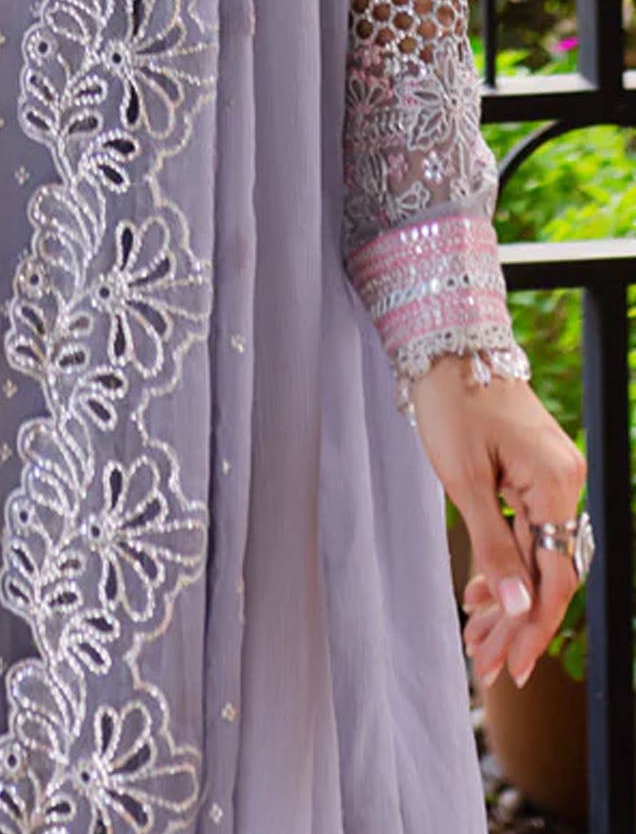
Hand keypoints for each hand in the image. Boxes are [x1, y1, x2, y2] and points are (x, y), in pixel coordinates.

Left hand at [410, 352, 587, 692]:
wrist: (447, 345)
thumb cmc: (450, 404)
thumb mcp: (464, 481)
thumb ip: (493, 546)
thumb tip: (518, 606)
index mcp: (556, 484)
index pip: (554, 577)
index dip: (533, 628)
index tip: (510, 669)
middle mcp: (566, 482)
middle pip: (546, 570)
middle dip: (514, 622)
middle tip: (485, 667)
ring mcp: (554, 475)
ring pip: (535, 553)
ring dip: (507, 598)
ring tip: (476, 643)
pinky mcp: (536, 470)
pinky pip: (527, 529)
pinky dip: (504, 562)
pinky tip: (478, 598)